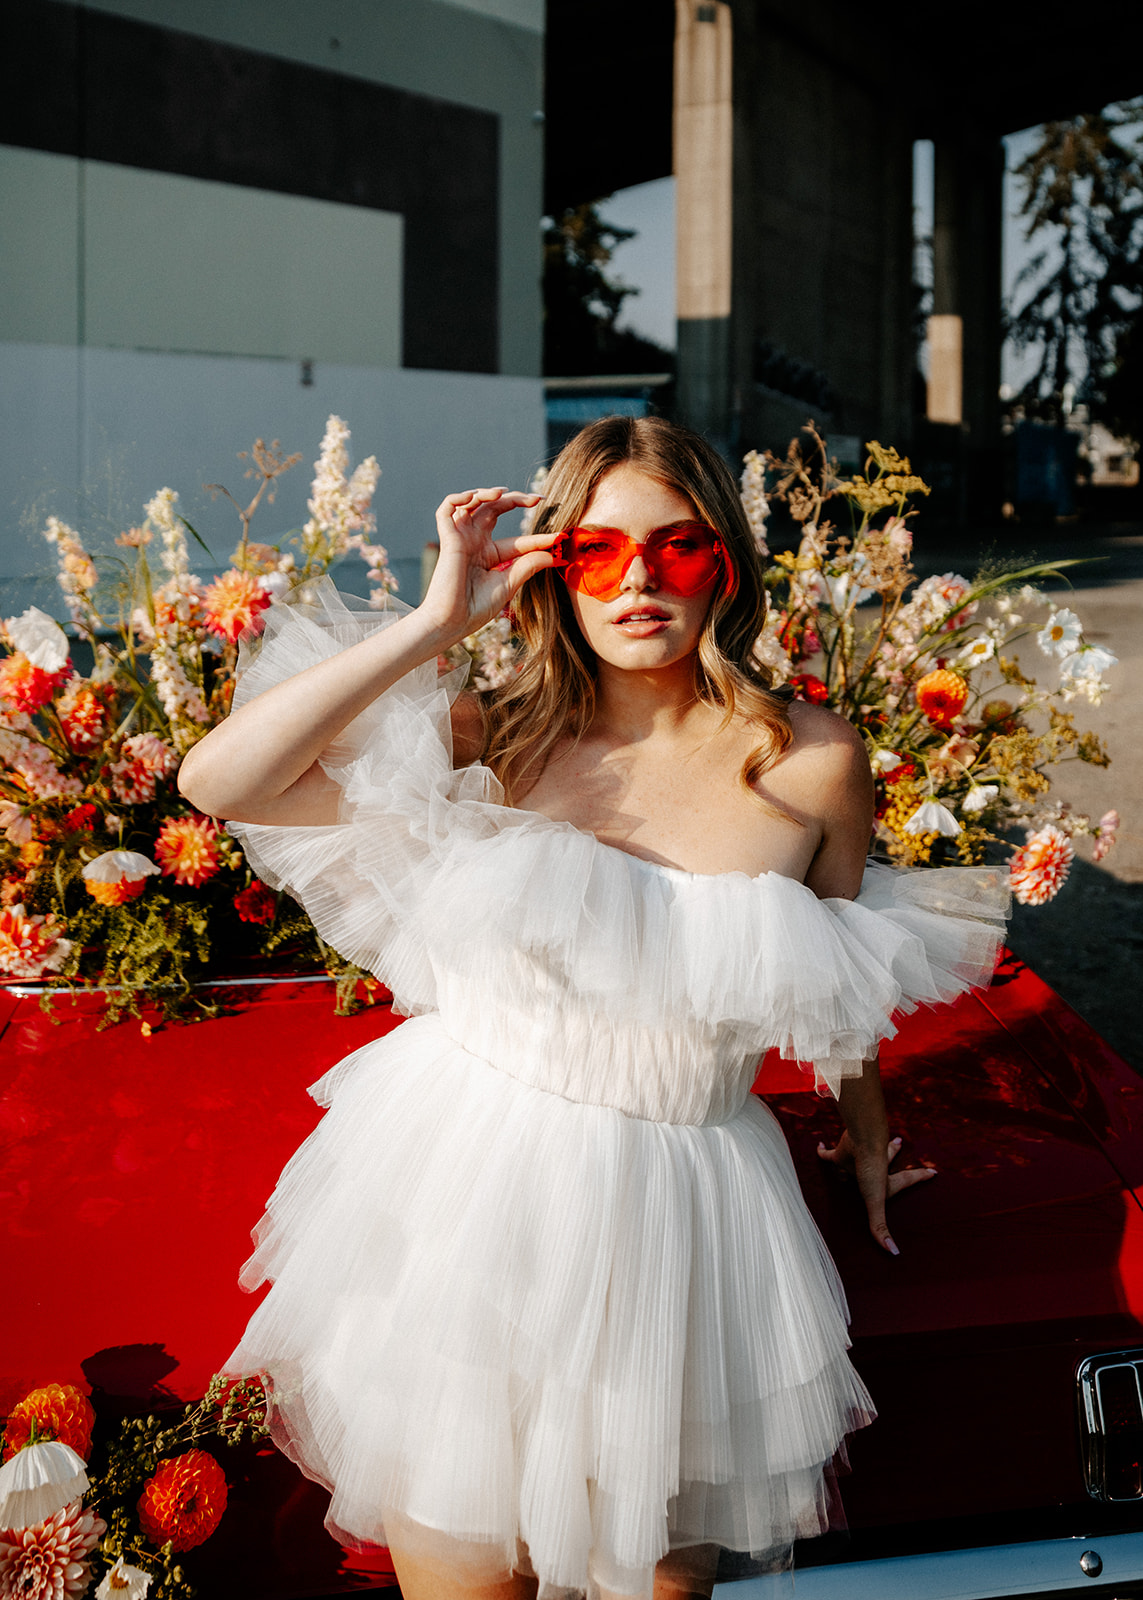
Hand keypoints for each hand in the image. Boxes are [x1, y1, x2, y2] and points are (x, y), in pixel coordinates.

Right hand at [420, 487, 558, 644]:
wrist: (451, 622)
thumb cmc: (475, 609)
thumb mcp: (508, 584)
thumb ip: (527, 566)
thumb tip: (552, 553)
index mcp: (489, 555)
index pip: (517, 541)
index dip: (538, 538)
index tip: (559, 537)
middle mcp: (475, 542)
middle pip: (495, 510)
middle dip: (515, 499)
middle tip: (537, 499)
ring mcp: (461, 539)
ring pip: (471, 503)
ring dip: (487, 492)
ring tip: (505, 492)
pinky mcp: (447, 539)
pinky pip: (446, 510)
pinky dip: (458, 498)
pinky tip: (476, 496)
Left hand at [816, 1132, 935, 1255]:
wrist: (860, 1141)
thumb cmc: (871, 1169)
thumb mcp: (877, 1202)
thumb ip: (880, 1226)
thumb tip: (894, 1252)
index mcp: (885, 1180)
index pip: (906, 1180)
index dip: (920, 1177)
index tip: (934, 1173)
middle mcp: (874, 1167)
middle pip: (888, 1157)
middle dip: (894, 1151)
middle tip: (900, 1143)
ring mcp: (857, 1158)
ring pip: (861, 1154)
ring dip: (862, 1150)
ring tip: (860, 1147)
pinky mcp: (840, 1152)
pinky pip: (829, 1153)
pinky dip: (823, 1150)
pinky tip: (818, 1146)